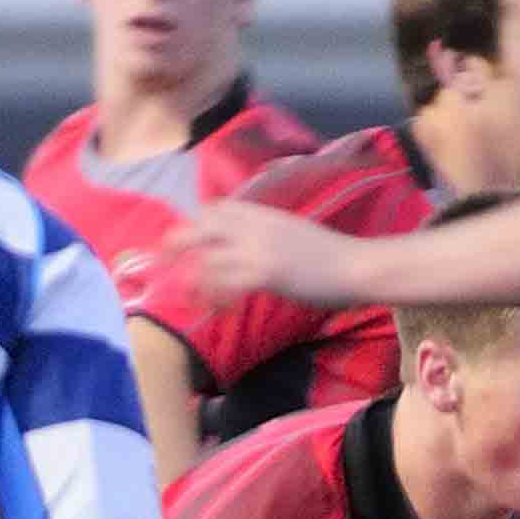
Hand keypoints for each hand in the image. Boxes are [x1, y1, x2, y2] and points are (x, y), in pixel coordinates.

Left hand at [163, 202, 371, 313]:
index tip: (187, 244)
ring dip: (193, 278)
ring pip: (208, 255)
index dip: (197, 224)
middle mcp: (257, 224)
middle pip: (202, 224)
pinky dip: (215, 297)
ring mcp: (259, 246)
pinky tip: (217, 310)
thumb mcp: (294, 235)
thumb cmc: (331, 256)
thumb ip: (268, 235)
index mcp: (264, 213)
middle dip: (178, 243)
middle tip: (163, 263)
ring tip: (190, 298)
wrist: (356, 265)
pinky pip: (226, 283)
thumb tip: (251, 248)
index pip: (217, 208)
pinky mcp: (265, 271)